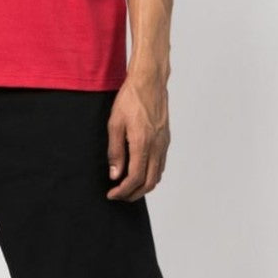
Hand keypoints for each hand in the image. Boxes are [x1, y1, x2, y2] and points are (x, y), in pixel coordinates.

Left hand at [105, 79, 168, 201]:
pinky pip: (161, 164)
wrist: (149, 82)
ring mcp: (163, 144)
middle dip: (133, 194)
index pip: (134, 178)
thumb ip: (115, 152)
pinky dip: (151, 175)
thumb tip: (115, 175)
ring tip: (128, 188)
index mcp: (142, 144)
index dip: (122, 191)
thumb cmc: (130, 99)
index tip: (112, 194)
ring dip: (143, 186)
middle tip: (119, 196)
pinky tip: (140, 172)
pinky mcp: (165, 139)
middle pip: (149, 183)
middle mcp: (156, 147)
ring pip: (158, 175)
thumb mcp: (114, 124)